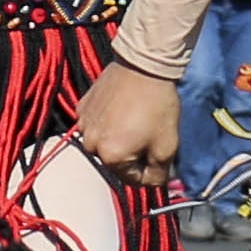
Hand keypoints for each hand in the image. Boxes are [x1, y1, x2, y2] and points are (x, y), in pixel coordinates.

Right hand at [74, 60, 178, 186]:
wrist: (144, 66)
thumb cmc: (157, 106)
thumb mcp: (168, 146)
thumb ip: (160, 174)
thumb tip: (155, 184)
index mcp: (111, 157)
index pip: (132, 180)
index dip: (150, 172)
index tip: (160, 157)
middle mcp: (91, 144)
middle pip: (116, 161)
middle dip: (134, 154)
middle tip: (150, 135)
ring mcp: (84, 124)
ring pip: (105, 143)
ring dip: (120, 137)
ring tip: (136, 119)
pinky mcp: (83, 107)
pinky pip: (97, 124)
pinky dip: (109, 122)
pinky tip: (123, 109)